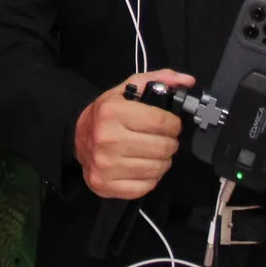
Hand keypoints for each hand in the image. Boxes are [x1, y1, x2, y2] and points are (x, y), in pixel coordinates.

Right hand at [74, 68, 195, 199]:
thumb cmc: (107, 114)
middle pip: (163, 147)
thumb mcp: (128, 90)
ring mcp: (105, 165)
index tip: (170, 124)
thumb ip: (159, 80)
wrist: (78, 137)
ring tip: (153, 152)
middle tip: (161, 138)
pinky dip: (150, 178)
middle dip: (169, 142)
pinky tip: (142, 166)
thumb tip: (187, 80)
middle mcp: (107, 139)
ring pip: (158, 168)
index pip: (162, 121)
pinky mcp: (105, 185)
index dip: (173, 123)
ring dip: (162, 160)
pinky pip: (146, 186)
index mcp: (112, 112)